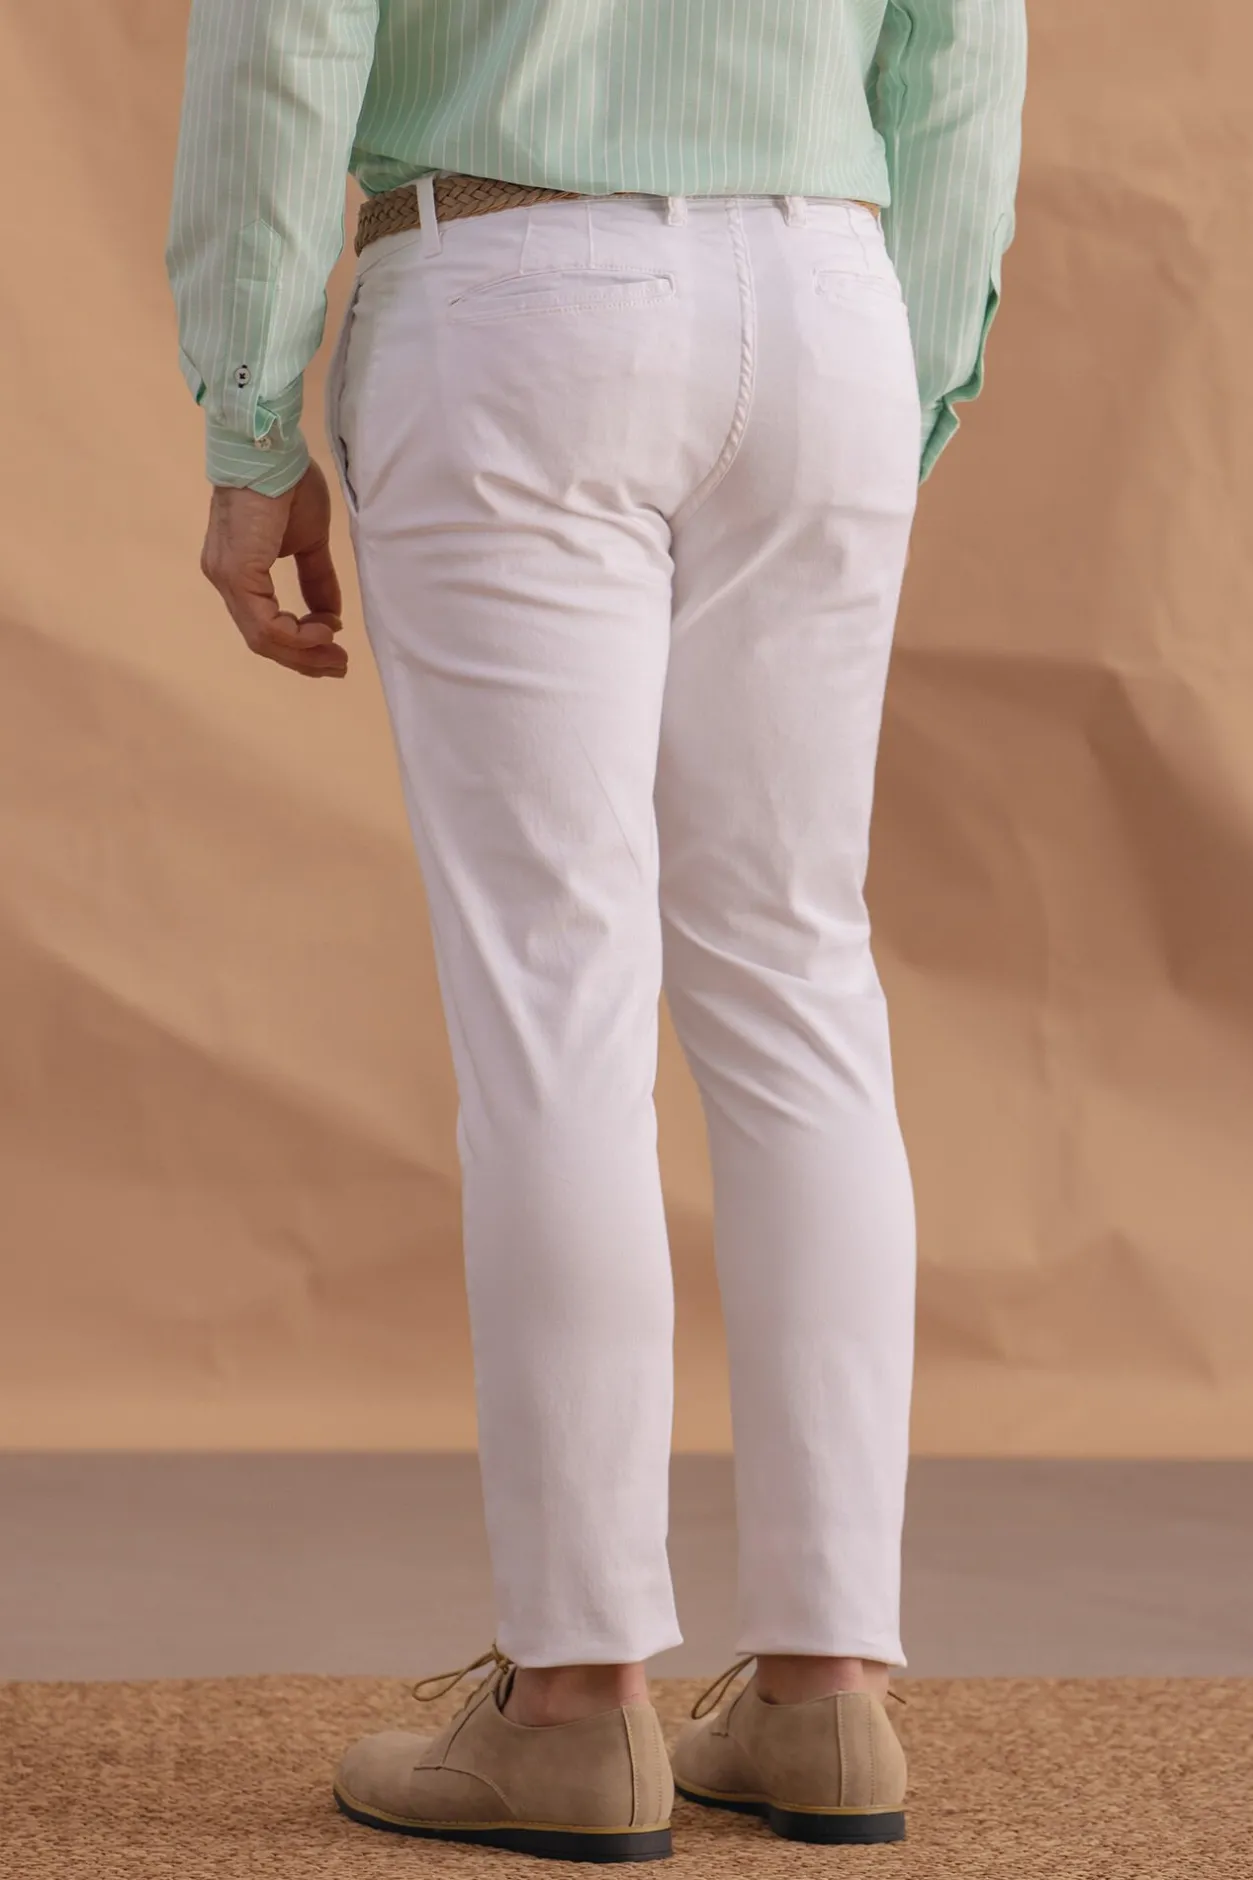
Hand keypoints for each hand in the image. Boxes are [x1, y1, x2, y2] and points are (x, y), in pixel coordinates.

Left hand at [200, 461, 347, 677]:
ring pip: (263, 638)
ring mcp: (227, 577)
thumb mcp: (309, 542)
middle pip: (263, 640)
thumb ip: (316, 580)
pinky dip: (297, 635)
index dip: (299, 644)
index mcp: (238, 570)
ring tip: (336, 653)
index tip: (334, 644)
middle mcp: (224, 578)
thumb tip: (331, 616)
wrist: (271, 449)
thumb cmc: (288, 483)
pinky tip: (323, 628)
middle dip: (304, 659)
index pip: (263, 624)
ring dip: (304, 652)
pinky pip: (266, 624)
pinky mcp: (237, 573)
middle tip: (339, 665)